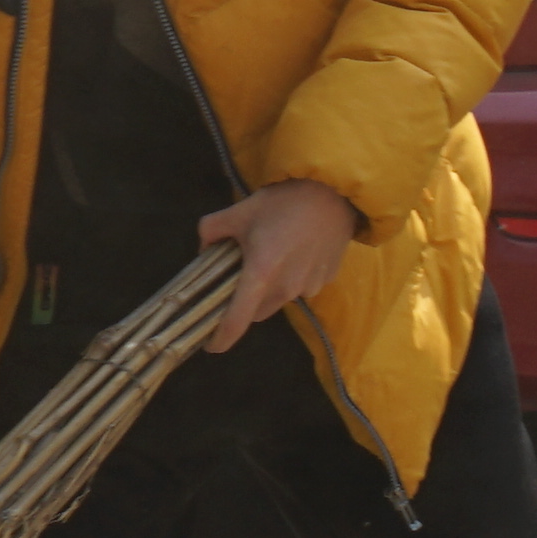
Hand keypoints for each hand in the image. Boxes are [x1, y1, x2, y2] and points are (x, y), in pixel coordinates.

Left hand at [195, 182, 354, 345]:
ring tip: (274, 257)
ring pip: (280, 300)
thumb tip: (202, 249)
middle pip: (257, 312)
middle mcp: (286, 288)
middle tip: (242, 276)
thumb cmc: (283, 201)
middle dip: (246, 302)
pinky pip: (302, 288)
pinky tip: (296, 252)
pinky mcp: (326, 280)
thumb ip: (211, 231)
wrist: (334, 191)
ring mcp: (309, 286)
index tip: (209, 346)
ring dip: (271, 289)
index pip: (236, 320)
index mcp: (260, 273)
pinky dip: (293, 278)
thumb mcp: (239, 211)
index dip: (221, 338)